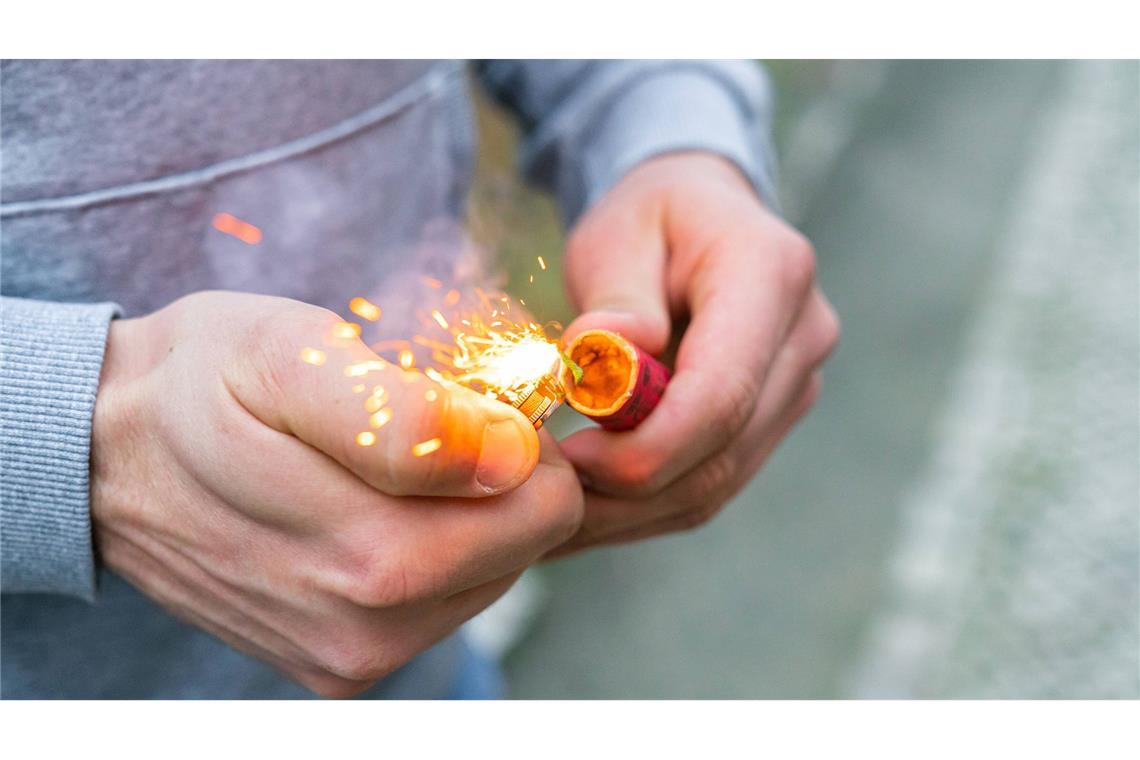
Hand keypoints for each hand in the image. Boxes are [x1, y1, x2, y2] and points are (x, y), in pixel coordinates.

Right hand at [91, 291, 582, 696]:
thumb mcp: (288, 358)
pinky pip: (443, 604)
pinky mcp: (339, 667)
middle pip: (525, 548)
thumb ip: (403, 416)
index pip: (544, 511)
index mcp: (365, 554)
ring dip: (468, 515)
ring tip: (388, 464)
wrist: (103, 456)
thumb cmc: (198, 385)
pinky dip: (435, 549)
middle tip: (429, 421)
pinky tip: (373, 507)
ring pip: (491, 578)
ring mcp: (350, 657)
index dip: (527, 441)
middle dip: (502, 478)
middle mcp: (363, 626)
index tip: (472, 400)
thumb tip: (509, 454)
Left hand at [553, 152, 837, 553]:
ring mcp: (795, 387)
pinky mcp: (770, 421)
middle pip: (721, 452)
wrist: (698, 216)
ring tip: (555, 511)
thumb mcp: (616, 233)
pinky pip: (709, 485)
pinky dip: (644, 507)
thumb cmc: (649, 217)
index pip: (722, 393)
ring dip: (629, 512)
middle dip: (626, 491)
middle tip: (545, 494)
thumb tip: (606, 351)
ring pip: (716, 484)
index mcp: (770, 274)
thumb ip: (615, 295)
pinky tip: (587, 507)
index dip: (647, 446)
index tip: (572, 458)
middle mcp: (802, 338)